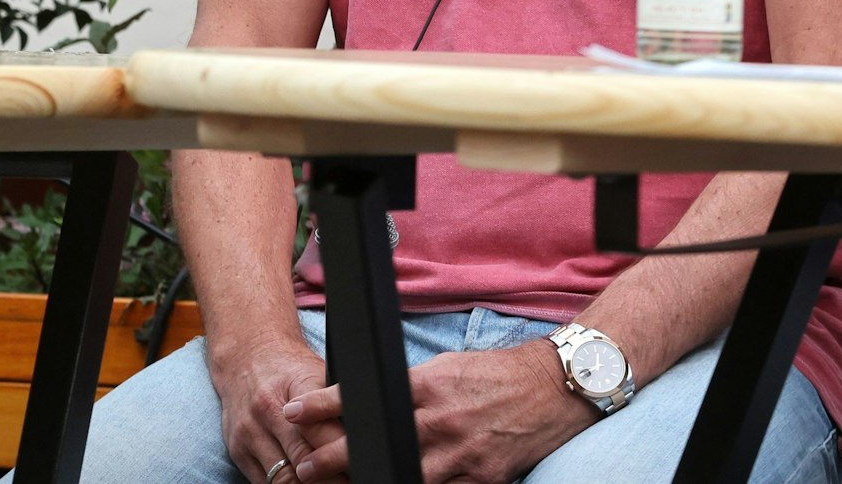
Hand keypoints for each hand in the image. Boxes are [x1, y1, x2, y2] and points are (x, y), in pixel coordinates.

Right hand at [210, 336, 347, 483]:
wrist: (245, 358)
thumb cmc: (289, 371)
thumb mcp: (317, 375)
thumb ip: (336, 404)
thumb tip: (367, 433)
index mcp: (295, 386)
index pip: (323, 431)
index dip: (342, 456)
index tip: (358, 468)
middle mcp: (268, 409)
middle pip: (304, 459)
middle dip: (331, 478)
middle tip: (349, 482)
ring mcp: (249, 431)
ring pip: (284, 478)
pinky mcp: (237, 449)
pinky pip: (265, 483)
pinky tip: (302, 483)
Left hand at [284, 341, 592, 482]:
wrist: (548, 390)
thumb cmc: (492, 375)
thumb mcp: (444, 369)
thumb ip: (409, 389)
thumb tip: (370, 403)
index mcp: (427, 386)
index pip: (364, 398)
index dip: (323, 406)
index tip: (293, 412)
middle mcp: (441, 421)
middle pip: (377, 447)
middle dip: (336, 459)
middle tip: (307, 467)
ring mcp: (463, 454)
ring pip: (407, 477)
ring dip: (374, 481)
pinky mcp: (484, 478)